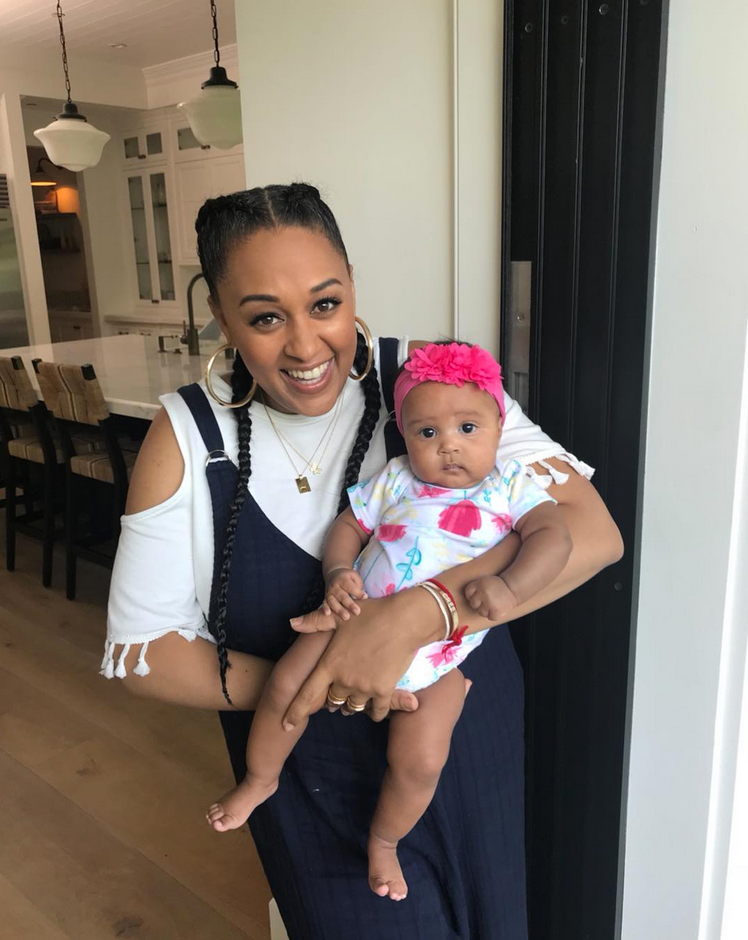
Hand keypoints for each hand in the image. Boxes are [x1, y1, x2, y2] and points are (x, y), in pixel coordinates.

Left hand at [284, 591, 441, 728]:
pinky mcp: (384, 690)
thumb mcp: (339, 618)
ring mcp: (364, 687)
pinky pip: (377, 711)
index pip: (307, 694)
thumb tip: (292, 622)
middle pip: (333, 701)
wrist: (404, 620)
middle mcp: (344, 679)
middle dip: (332, 702)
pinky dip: (374, 713)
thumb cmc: (371, 614)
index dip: (295, 711)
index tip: (286, 724)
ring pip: (354, 706)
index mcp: (330, 664)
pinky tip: (374, 711)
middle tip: (334, 701)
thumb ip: (315, 623)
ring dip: (352, 706)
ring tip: (354, 701)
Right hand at [323, 567, 367, 619]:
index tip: (365, 597)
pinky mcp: (325, 598)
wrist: (333, 574)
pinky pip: (324, 604)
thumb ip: (358, 585)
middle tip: (357, 612)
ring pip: (333, 602)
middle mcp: (335, 586)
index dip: (357, 592)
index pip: (350, 586)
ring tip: (346, 617)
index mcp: (343, 579)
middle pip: (342, 595)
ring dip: (339, 610)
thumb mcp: (354, 576)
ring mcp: (329, 593)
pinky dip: (325, 608)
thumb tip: (363, 597)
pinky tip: (328, 614)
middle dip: (350, 604)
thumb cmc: (348, 578)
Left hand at [464, 575, 517, 620]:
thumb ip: (474, 588)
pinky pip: (489, 617)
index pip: (468, 593)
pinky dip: (493, 614)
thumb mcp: (483, 581)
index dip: (473, 594)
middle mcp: (483, 593)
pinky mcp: (495, 613)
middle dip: (478, 603)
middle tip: (488, 599)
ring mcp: (489, 604)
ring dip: (486, 609)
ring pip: (481, 612)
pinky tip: (497, 607)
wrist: (512, 588)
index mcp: (479, 584)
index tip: (481, 593)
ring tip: (493, 603)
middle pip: (473, 604)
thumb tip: (460, 601)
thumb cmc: (497, 585)